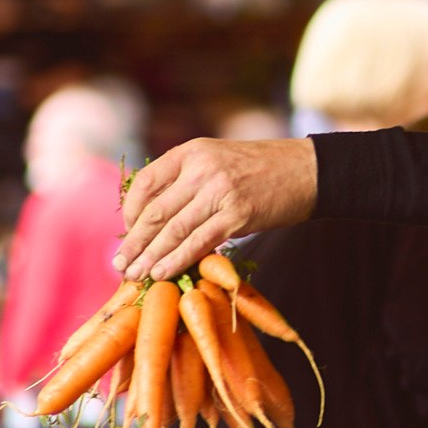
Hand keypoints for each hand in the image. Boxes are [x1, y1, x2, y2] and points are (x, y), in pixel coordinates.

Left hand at [118, 136, 316, 279]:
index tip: (127, 235)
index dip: (130, 213)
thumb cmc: (262, 170)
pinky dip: (178, 260)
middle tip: (120, 266)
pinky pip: (199, 241)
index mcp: (190, 151)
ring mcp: (219, 190)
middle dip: (134, 243)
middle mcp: (201, 168)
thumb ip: (188, 181)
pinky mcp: (238, 214)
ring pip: (173, 230)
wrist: (307, 170)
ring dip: (151, 257)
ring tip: (136, 276)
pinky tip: (164, 273)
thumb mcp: (218, 160)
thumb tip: (156, 218)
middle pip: (155, 211)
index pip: (144, 182)